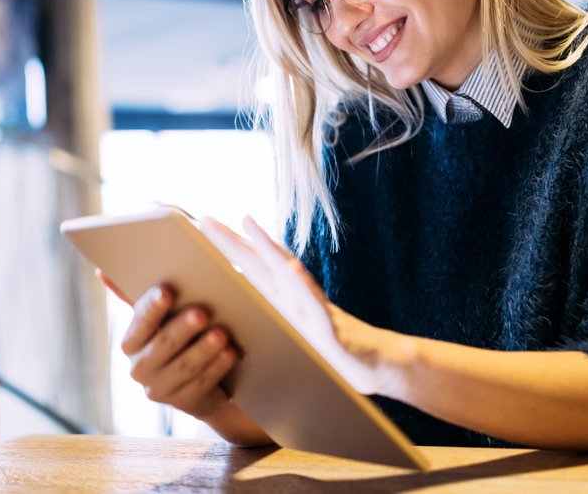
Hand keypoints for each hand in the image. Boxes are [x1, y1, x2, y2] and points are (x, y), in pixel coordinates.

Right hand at [100, 274, 238, 421]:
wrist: (199, 381)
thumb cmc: (180, 337)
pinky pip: (202, 384)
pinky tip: (230, 352)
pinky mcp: (183, 403)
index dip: (152, 307)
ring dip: (204, 349)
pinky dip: (218, 367)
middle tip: (202, 312)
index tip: (167, 291)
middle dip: (183, 327)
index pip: (139, 322)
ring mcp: (160, 389)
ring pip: (184, 366)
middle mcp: (140, 368)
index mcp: (132, 342)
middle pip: (163, 344)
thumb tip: (101, 272)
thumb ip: (137, 296)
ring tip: (222, 333)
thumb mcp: (161, 319)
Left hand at [199, 215, 390, 394]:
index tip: (204, 231)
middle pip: (262, 264)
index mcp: (288, 305)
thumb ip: (277, 328)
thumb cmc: (339, 356)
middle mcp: (300, 301)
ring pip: (289, 275)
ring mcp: (317, 313)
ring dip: (268, 247)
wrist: (383, 368)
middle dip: (234, 241)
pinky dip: (305, 288)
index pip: (254, 272)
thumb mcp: (299, 343)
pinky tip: (293, 270)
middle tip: (205, 219)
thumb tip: (248, 322)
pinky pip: (318, 308)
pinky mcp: (334, 333)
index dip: (230, 251)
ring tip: (247, 223)